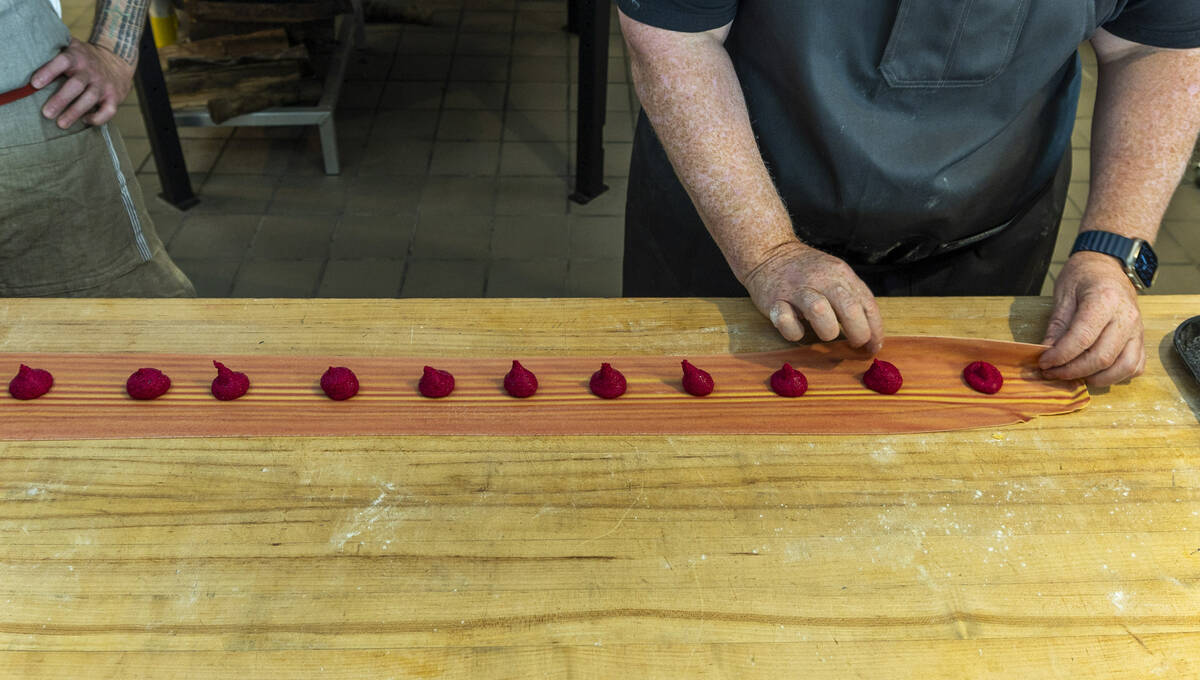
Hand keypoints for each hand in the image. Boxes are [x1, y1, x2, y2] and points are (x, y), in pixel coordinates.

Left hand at [31, 38, 135, 128]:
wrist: (116, 61)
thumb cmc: (84, 58)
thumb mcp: (72, 47)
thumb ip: (56, 50)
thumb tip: (30, 57)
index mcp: (77, 57)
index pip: (63, 61)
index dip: (49, 72)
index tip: (35, 84)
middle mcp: (91, 71)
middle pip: (76, 85)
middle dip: (61, 99)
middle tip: (46, 113)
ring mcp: (104, 84)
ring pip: (90, 99)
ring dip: (75, 112)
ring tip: (61, 124)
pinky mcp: (114, 97)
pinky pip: (109, 111)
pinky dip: (98, 118)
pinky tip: (85, 121)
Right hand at [742, 240, 883, 351]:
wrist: (768, 252)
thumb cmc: (806, 270)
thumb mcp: (833, 274)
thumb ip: (851, 296)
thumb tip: (870, 332)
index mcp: (839, 273)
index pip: (866, 303)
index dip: (874, 329)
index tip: (873, 346)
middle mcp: (820, 279)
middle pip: (849, 308)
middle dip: (858, 333)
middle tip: (855, 344)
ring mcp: (796, 289)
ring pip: (820, 312)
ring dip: (827, 331)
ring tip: (825, 333)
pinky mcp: (774, 301)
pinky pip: (786, 322)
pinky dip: (794, 332)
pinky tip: (797, 328)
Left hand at [1039, 251, 1144, 386]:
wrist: (1106, 265)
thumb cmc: (1083, 276)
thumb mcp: (1063, 295)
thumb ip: (1056, 326)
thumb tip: (1046, 353)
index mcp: (1105, 300)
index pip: (1082, 339)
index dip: (1061, 356)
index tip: (1044, 363)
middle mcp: (1126, 316)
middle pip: (1102, 357)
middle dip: (1073, 371)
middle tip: (1053, 372)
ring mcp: (1137, 329)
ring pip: (1123, 367)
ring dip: (1096, 378)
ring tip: (1074, 375)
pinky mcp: (1141, 338)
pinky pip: (1135, 366)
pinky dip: (1117, 376)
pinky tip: (1096, 372)